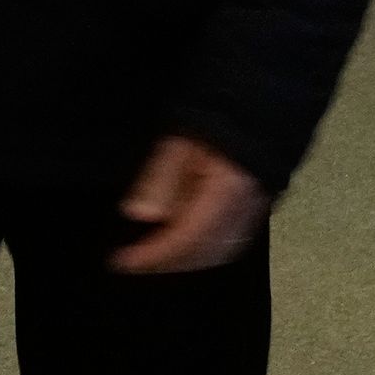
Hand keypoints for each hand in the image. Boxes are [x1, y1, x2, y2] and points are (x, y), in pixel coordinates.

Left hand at [110, 135, 265, 273]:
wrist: (252, 111)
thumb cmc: (211, 121)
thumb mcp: (178, 141)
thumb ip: (160, 178)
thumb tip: (138, 215)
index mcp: (226, 194)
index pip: (186, 238)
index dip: (153, 255)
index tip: (122, 261)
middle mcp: (245, 212)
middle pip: (203, 253)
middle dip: (167, 263)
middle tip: (133, 262)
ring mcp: (253, 215)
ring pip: (217, 254)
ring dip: (184, 261)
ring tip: (152, 257)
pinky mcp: (253, 214)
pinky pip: (229, 246)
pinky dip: (201, 253)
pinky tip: (182, 247)